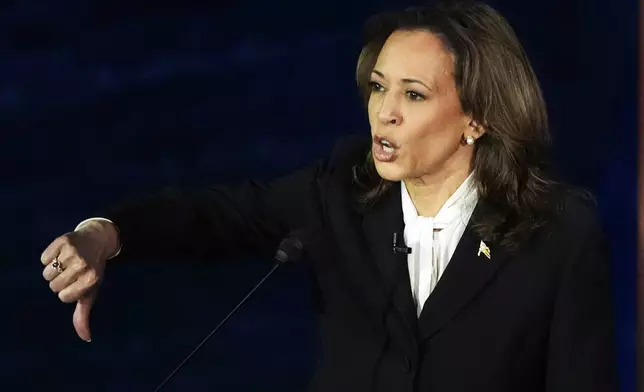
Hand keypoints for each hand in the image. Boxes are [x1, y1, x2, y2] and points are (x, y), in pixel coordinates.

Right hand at [41, 221, 117, 341]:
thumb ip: (84, 314)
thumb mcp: (91, 291)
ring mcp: (73, 252)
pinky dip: (49, 257)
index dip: (67, 292)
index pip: (63, 297)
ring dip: (54, 270)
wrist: (99, 239)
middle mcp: (83, 265)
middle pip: (53, 286)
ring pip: (47, 273)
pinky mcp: (63, 240)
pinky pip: (44, 258)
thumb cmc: (93, 270)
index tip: (77, 283)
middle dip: (60, 282)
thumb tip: (86, 338)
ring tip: (67, 263)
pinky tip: (63, 253)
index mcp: (91, 279)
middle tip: (73, 272)